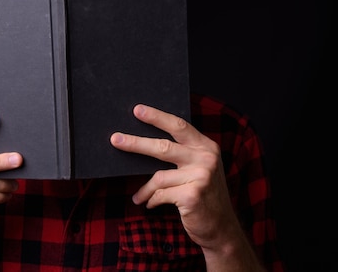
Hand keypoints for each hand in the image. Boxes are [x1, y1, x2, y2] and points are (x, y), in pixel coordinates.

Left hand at [110, 104, 257, 266]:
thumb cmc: (203, 194)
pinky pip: (160, 194)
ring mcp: (201, 177)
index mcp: (206, 147)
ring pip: (159, 177)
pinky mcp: (192, 196)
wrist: (221, 227)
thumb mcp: (199, 168)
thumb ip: (182, 154)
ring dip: (145, 189)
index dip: (157, 117)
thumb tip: (144, 142)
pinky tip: (150, 204)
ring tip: (139, 196)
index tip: (137, 110)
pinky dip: (152, 199)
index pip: (178, 126)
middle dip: (135, 143)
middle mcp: (206, 159)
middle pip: (163, 147)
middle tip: (115, 139)